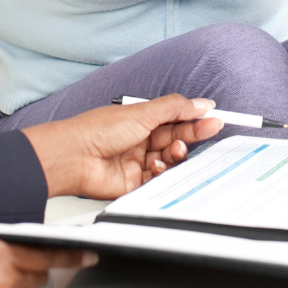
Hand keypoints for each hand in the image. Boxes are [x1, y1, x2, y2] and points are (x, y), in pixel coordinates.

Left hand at [21, 95, 224, 199]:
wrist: (74, 157)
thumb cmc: (97, 131)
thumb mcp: (142, 112)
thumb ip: (175, 108)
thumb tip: (200, 104)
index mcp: (140, 119)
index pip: (175, 118)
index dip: (194, 118)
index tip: (213, 118)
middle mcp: (140, 139)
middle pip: (175, 138)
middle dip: (193, 134)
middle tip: (210, 129)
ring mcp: (137, 161)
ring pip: (169, 159)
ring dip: (176, 154)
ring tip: (174, 150)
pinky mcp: (134, 183)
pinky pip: (158, 179)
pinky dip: (162, 172)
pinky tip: (157, 166)